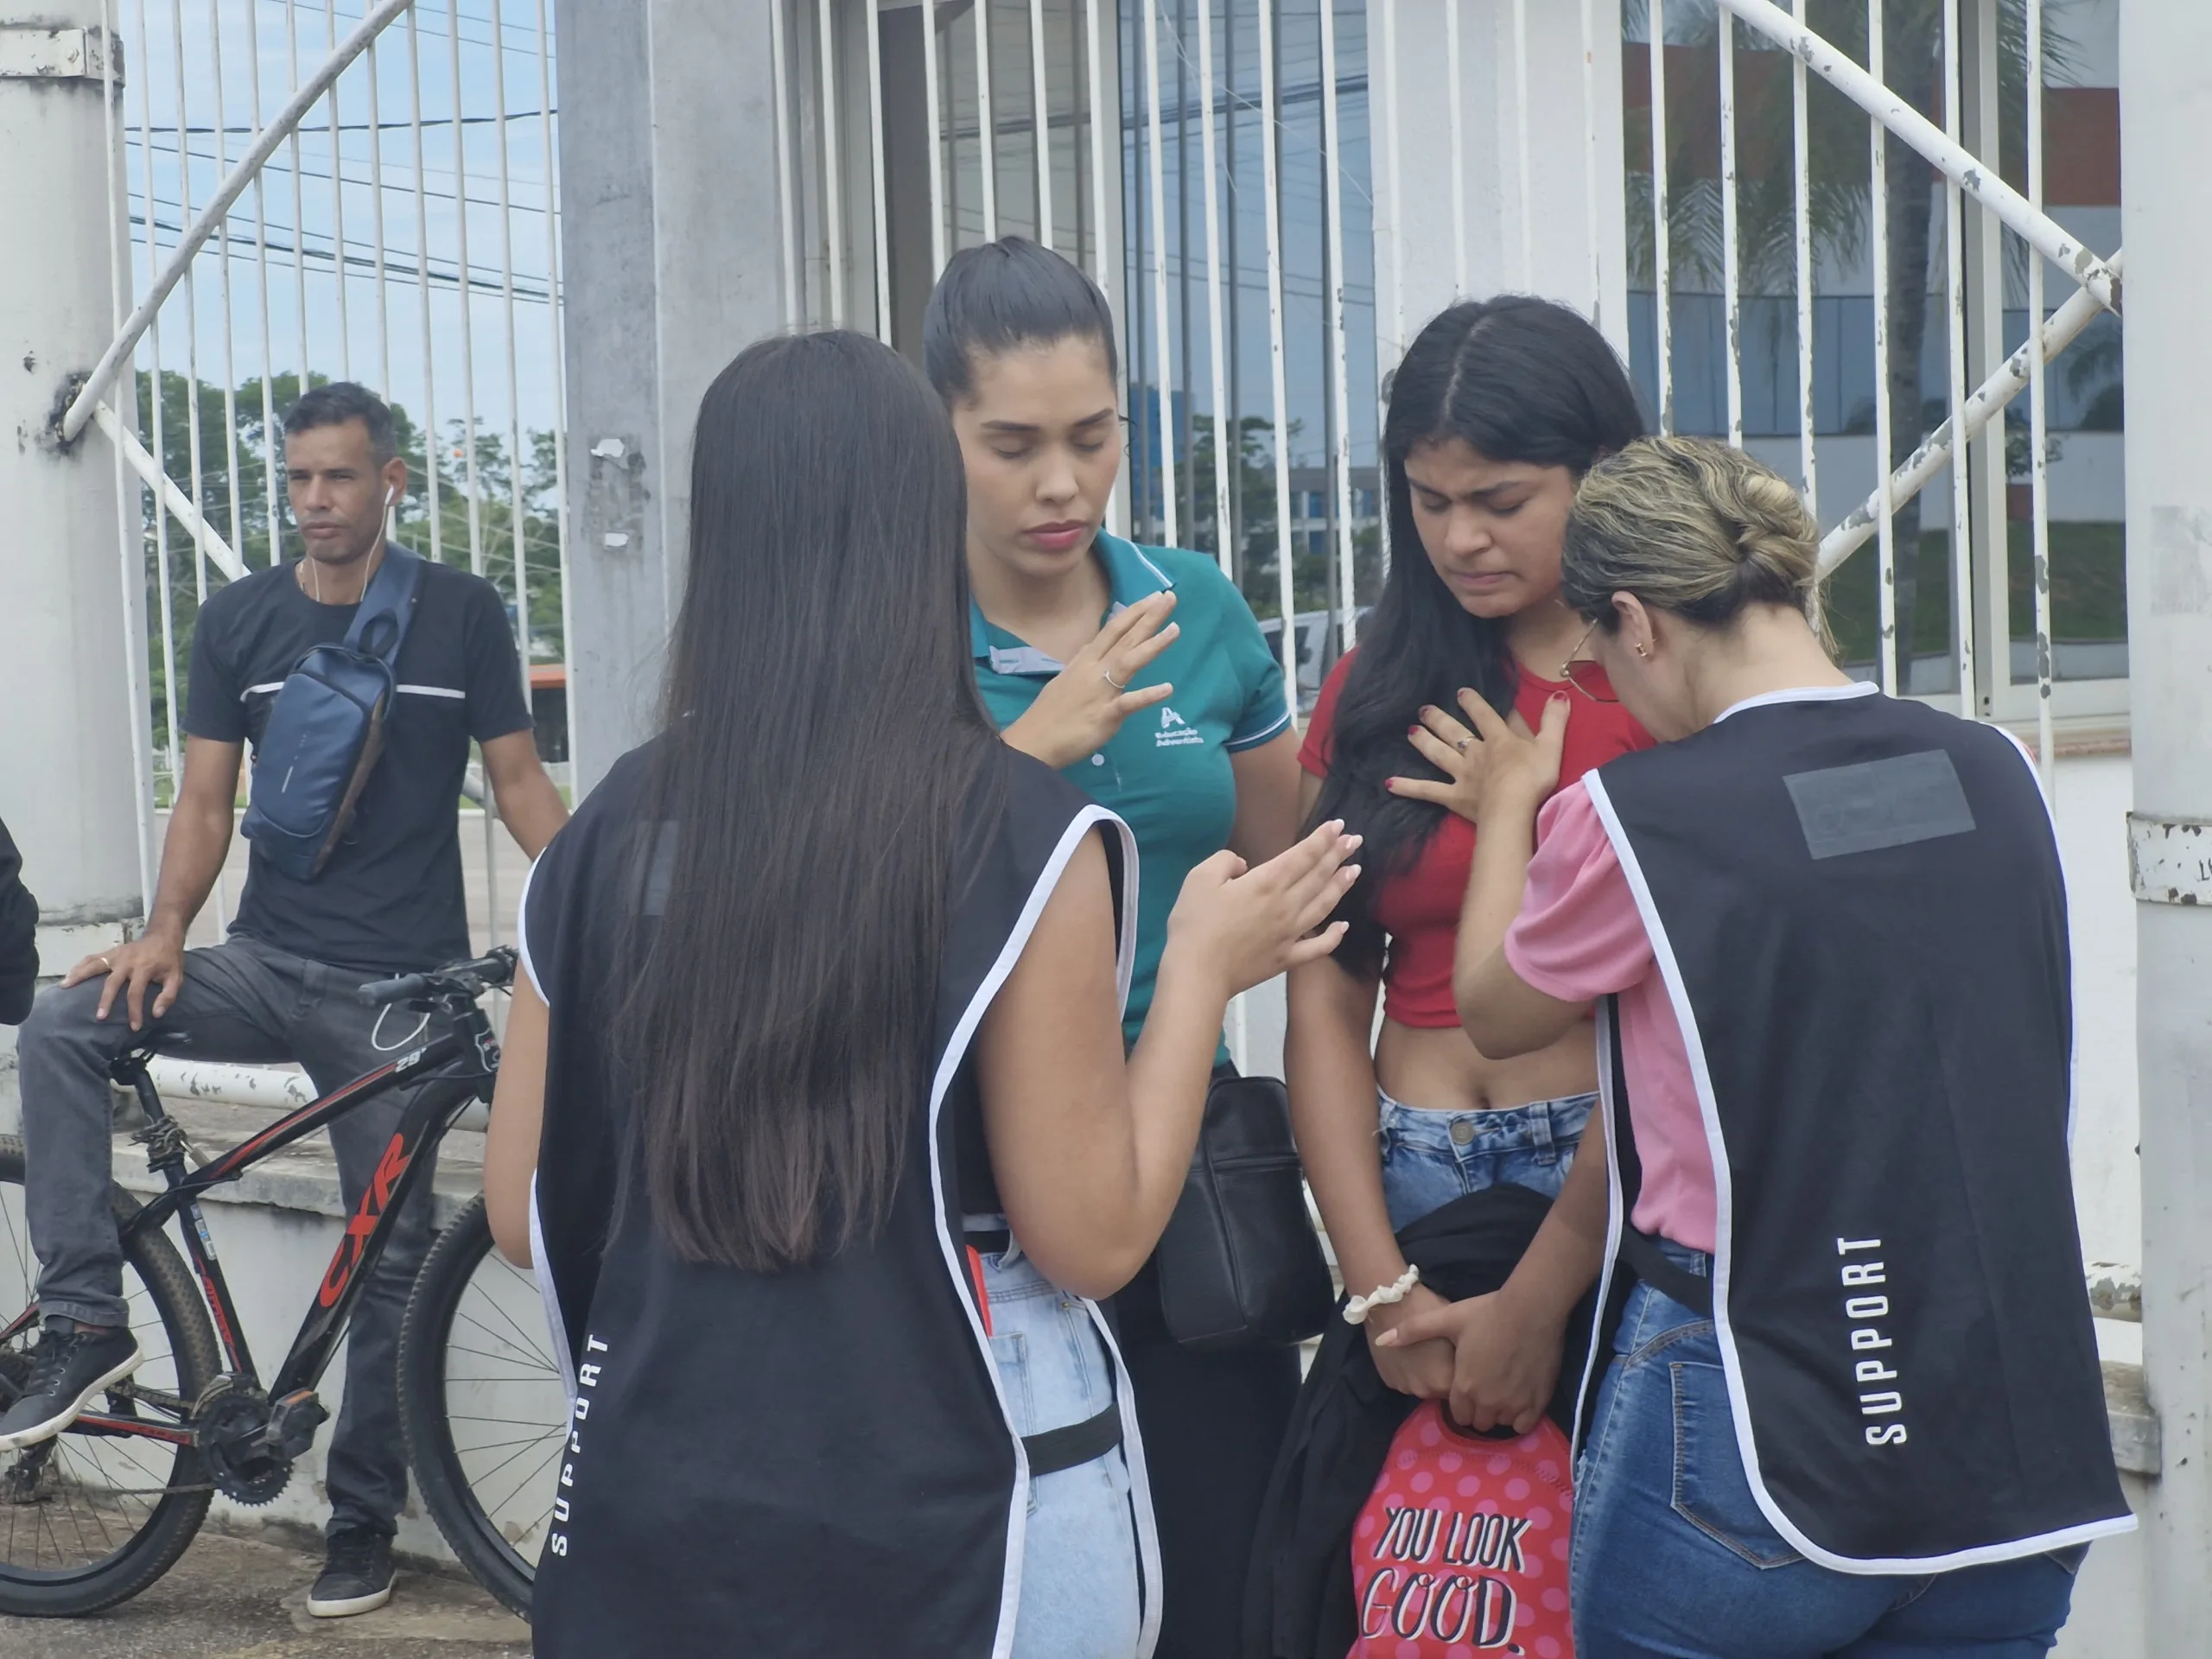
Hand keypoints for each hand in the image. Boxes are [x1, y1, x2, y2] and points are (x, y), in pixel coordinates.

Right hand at [61, 931, 185, 1030]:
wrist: (163, 936)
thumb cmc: (169, 960)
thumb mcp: (176, 977)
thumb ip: (169, 995)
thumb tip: (156, 1014)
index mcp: (144, 968)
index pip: (136, 993)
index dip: (135, 1011)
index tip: (134, 1027)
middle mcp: (127, 961)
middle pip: (112, 982)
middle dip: (105, 1000)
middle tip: (99, 1017)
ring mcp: (117, 955)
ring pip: (95, 965)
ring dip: (79, 975)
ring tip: (64, 986)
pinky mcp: (111, 951)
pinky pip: (92, 957)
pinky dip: (80, 965)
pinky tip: (69, 974)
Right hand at [1002, 592, 1180, 769]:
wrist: (1034, 741)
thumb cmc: (1049, 713)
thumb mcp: (1065, 678)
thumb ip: (1082, 663)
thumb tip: (1091, 648)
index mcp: (1085, 661)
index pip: (1112, 630)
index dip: (1134, 612)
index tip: (1154, 597)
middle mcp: (1094, 671)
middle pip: (1125, 639)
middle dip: (1149, 617)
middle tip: (1170, 597)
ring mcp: (1100, 692)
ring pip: (1129, 662)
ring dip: (1152, 645)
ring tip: (1175, 629)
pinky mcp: (1105, 716)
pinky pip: (1129, 703)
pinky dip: (1148, 695)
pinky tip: (1167, 688)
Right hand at [1163, 821, 1360, 999]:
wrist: (1198, 972)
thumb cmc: (1196, 923)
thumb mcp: (1199, 878)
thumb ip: (1225, 861)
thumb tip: (1243, 865)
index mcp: (1267, 882)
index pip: (1302, 855)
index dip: (1322, 839)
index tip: (1338, 826)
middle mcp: (1286, 905)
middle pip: (1318, 876)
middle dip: (1337, 855)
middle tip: (1354, 840)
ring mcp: (1290, 934)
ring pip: (1324, 905)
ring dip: (1341, 886)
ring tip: (1355, 870)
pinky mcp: (1287, 958)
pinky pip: (1318, 947)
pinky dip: (1334, 936)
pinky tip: (1344, 926)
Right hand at [1364, 1283, 1457, 1400]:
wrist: (1388, 1301)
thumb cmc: (1428, 1310)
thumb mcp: (1454, 1329)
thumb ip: (1463, 1356)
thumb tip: (1471, 1365)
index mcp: (1447, 1380)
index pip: (1464, 1389)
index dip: (1464, 1375)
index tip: (1461, 1359)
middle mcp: (1425, 1391)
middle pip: (1441, 1390)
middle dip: (1444, 1377)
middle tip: (1441, 1354)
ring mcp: (1404, 1388)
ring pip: (1422, 1386)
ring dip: (1425, 1376)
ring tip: (1422, 1353)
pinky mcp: (1388, 1382)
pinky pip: (1405, 1381)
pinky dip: (1408, 1372)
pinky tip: (1408, 1354)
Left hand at [1373, 1285, 1568, 1435]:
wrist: (1531, 1309)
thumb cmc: (1487, 1313)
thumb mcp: (1447, 1318)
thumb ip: (1413, 1331)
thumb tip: (1382, 1340)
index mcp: (1463, 1387)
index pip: (1457, 1414)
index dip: (1460, 1402)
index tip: (1466, 1386)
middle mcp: (1488, 1402)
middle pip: (1479, 1422)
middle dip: (1478, 1410)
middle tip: (1484, 1388)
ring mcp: (1514, 1404)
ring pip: (1501, 1423)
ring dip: (1499, 1413)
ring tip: (1501, 1390)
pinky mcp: (1537, 1402)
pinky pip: (1524, 1425)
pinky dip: (1520, 1416)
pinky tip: (1518, 1398)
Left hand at [1385, 689, 1570, 822]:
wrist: (1513, 808)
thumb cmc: (1534, 778)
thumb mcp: (1551, 746)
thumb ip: (1554, 720)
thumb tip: (1560, 694)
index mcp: (1498, 739)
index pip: (1484, 715)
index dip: (1473, 702)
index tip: (1460, 692)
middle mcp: (1475, 752)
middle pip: (1454, 731)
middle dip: (1439, 718)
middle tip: (1423, 708)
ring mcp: (1461, 774)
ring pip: (1438, 754)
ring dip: (1423, 742)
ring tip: (1410, 731)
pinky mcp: (1453, 796)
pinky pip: (1427, 790)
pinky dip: (1408, 787)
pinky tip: (1389, 783)